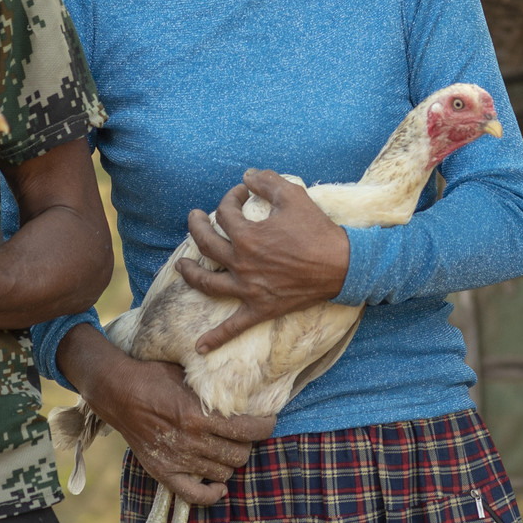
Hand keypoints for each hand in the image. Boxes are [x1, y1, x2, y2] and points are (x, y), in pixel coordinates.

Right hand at [87, 356, 275, 506]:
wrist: (117, 392)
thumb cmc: (154, 377)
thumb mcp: (187, 374)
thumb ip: (214, 386)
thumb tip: (244, 386)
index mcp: (199, 415)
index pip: (248, 430)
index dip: (266, 426)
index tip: (268, 421)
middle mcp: (192, 441)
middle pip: (240, 454)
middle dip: (248, 443)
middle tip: (244, 433)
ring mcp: (178, 460)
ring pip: (224, 473)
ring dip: (230, 462)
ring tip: (227, 449)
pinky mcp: (164, 473)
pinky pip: (195, 495)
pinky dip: (212, 494)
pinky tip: (219, 485)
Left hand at [178, 169, 349, 353]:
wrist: (342, 265)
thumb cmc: (317, 230)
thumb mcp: (293, 196)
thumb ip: (267, 181)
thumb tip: (246, 175)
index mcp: (247, 237)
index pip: (225, 214)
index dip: (229, 199)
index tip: (240, 193)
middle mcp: (241, 263)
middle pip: (206, 245)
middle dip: (196, 227)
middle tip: (194, 218)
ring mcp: (248, 289)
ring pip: (208, 283)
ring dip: (190, 274)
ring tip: (181, 266)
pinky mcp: (260, 308)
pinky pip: (234, 326)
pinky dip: (216, 338)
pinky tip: (200, 347)